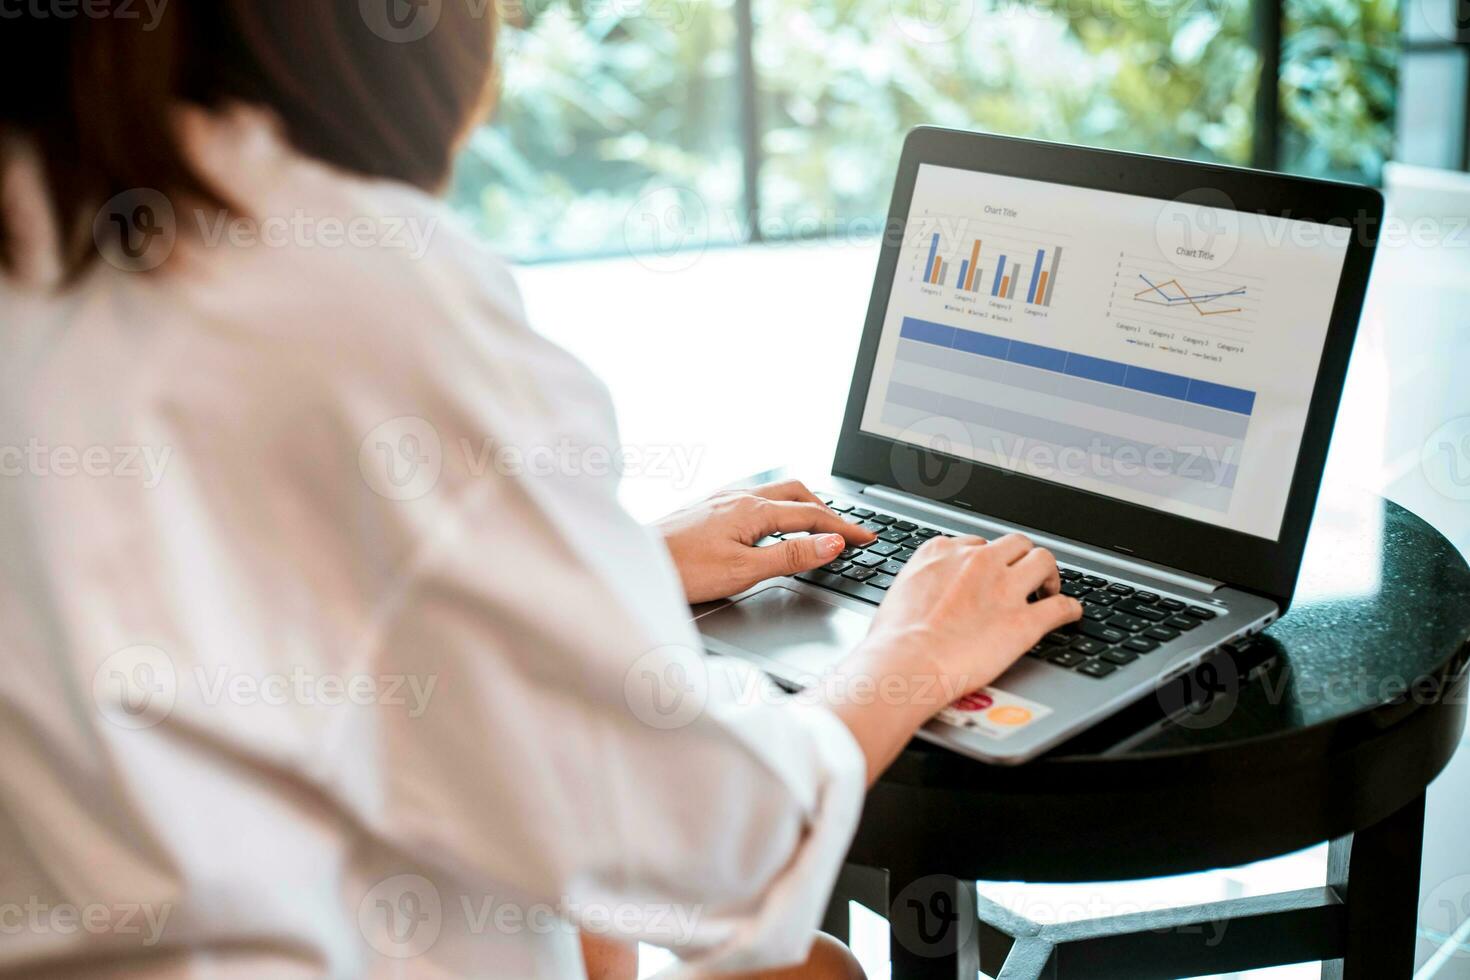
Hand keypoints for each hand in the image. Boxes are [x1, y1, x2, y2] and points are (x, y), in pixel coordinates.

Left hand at [656, 480, 876, 603]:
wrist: (636, 563)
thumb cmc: (682, 570)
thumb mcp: (745, 570)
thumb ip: (791, 556)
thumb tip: (831, 543)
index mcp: (752, 511)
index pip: (812, 516)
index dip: (843, 529)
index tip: (866, 538)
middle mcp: (738, 497)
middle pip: (796, 494)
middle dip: (826, 510)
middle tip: (846, 531)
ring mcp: (720, 499)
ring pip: (774, 494)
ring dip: (802, 506)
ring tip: (816, 525)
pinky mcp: (706, 508)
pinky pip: (754, 498)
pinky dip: (777, 507)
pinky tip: (769, 523)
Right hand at [867, 533, 1079, 685]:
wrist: (907, 662)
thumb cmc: (894, 638)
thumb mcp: (901, 592)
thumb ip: (922, 583)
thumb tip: (925, 594)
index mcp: (943, 553)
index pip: (976, 544)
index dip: (986, 560)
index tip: (988, 573)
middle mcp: (977, 562)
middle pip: (1016, 543)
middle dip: (1022, 557)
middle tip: (1023, 577)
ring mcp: (1004, 589)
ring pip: (1044, 560)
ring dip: (1049, 574)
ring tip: (1048, 589)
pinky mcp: (1024, 621)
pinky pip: (1061, 606)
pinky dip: (1070, 609)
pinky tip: (1070, 614)